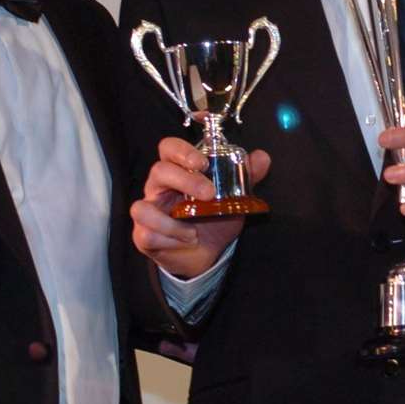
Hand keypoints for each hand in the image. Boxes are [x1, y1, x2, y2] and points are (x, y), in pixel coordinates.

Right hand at [130, 136, 269, 278]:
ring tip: (194, 232)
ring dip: (172, 222)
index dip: (182, 150)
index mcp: (177, 171)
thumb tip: (262, 157)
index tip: (203, 161)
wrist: (206, 255)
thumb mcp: (234, 198)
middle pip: (159, 171)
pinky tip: (185, 241)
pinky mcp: (143, 235)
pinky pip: (147, 234)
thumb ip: (247, 177)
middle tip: (209, 193)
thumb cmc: (214, 220)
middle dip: (186, 180)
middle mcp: (158, 187)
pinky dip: (169, 239)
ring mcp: (148, 211)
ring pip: (142, 207)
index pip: (169, 148)